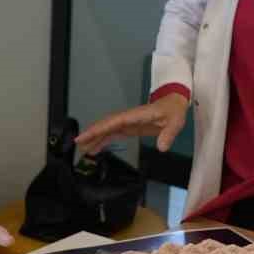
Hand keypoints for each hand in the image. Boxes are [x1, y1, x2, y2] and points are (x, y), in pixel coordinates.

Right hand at [74, 93, 189, 155]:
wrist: (174, 103)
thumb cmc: (173, 110)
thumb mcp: (175, 122)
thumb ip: (169, 134)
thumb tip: (162, 148)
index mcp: (135, 115)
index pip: (112, 122)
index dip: (97, 129)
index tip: (84, 136)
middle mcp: (127, 118)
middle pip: (105, 125)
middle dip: (91, 134)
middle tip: (78, 144)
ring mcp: (127, 123)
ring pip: (107, 130)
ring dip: (96, 139)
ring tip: (84, 150)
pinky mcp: (129, 128)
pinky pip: (113, 134)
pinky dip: (104, 140)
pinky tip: (96, 148)